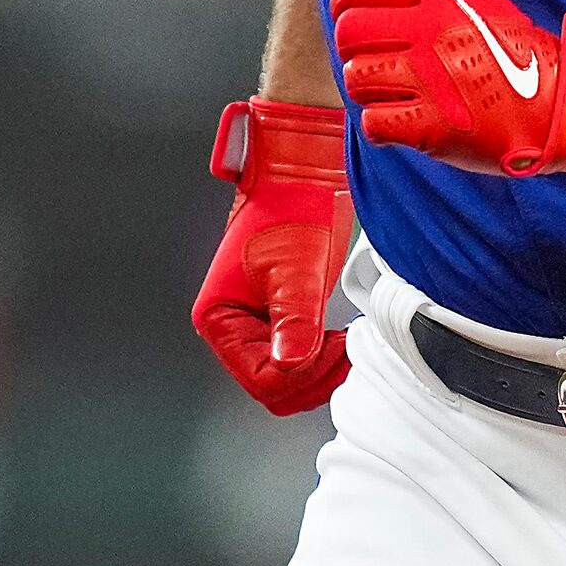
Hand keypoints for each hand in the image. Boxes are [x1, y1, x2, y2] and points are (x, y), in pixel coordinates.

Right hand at [191, 99, 354, 413]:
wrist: (304, 178)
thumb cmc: (291, 208)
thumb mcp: (296, 267)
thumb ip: (293, 318)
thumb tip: (289, 364)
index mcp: (219, 317)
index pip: (260, 377)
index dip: (300, 372)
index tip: (334, 347)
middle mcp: (232, 327)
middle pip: (272, 386)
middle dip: (312, 377)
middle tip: (346, 349)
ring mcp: (256, 327)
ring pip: (288, 380)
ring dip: (320, 372)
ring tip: (347, 343)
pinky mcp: (281, 322)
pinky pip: (300, 362)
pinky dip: (323, 360)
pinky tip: (342, 339)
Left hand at [329, 0, 565, 176]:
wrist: (552, 100)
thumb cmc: (497, 42)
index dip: (346, 5)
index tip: (364, 21)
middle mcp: (434, 27)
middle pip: (348, 32)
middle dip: (357, 50)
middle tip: (386, 60)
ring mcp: (434, 76)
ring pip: (356, 77)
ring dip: (371, 89)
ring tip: (400, 89)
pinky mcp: (435, 124)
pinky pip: (374, 122)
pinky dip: (384, 126)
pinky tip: (407, 118)